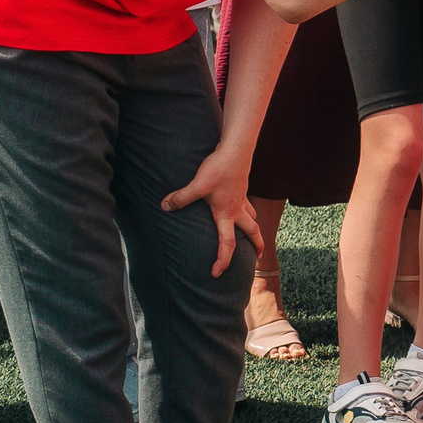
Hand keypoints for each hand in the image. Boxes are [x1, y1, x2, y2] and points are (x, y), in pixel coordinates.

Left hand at [160, 143, 256, 277]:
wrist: (236, 149)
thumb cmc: (219, 169)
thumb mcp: (197, 185)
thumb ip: (181, 198)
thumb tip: (164, 206)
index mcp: (227, 214)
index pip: (227, 244)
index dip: (223, 260)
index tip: (216, 273)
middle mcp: (238, 209)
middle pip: (253, 232)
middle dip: (257, 246)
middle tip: (258, 258)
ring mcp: (242, 197)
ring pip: (253, 217)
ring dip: (254, 228)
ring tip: (251, 234)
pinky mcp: (242, 186)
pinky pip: (247, 203)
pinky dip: (248, 210)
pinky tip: (240, 206)